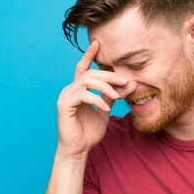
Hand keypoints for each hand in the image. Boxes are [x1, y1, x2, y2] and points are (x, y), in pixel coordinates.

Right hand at [56, 40, 136, 157]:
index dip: (89, 54)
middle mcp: (70, 89)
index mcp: (78, 89)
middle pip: (90, 73)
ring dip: (105, 87)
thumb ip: (113, 96)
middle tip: (125, 80)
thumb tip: (130, 83)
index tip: (97, 42)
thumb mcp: (105, 110)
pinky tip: (106, 108)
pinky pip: (82, 95)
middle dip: (109, 75)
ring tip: (117, 96)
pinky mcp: (64, 105)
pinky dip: (96, 99)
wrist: (78, 150)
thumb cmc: (89, 132)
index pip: (83, 67)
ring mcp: (65, 96)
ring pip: (86, 81)